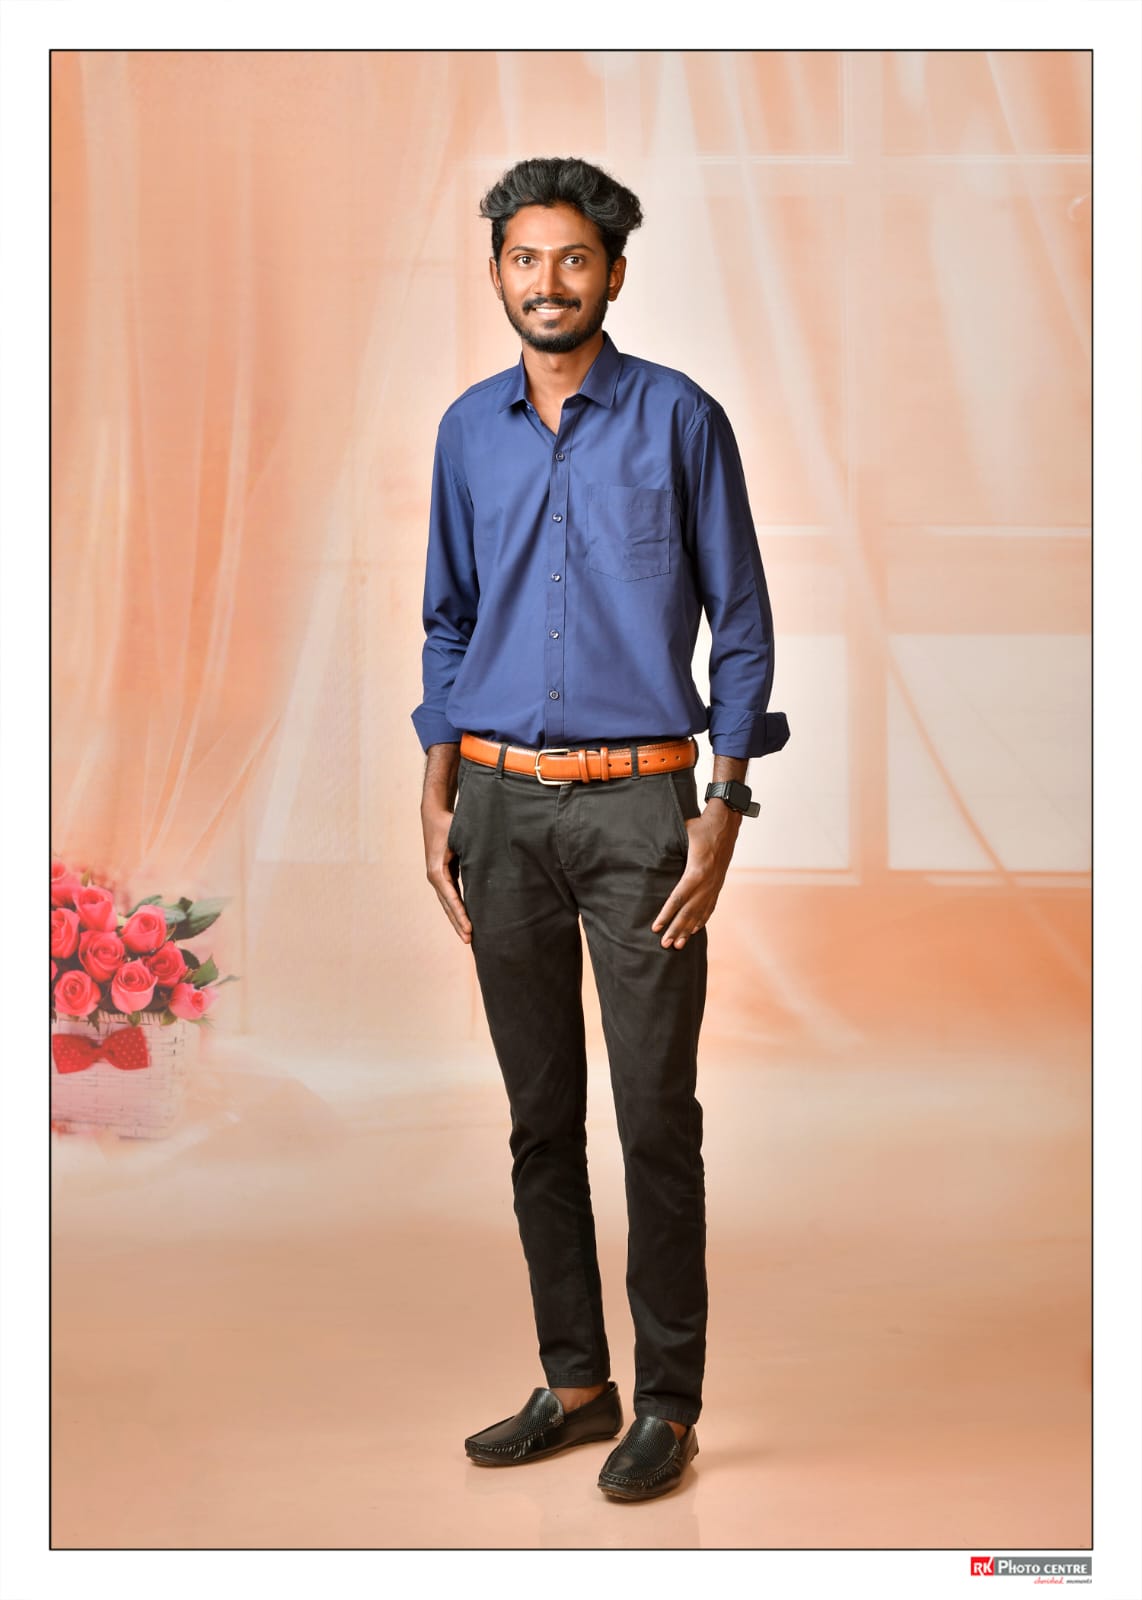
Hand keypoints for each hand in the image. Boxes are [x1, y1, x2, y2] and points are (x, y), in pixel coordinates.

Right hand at [422, 802, 471, 943]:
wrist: (434, 814)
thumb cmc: (449, 824)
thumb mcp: (461, 837)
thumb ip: (472, 852)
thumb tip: (488, 866)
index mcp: (438, 871)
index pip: (451, 898)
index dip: (461, 914)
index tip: (470, 929)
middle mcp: (435, 877)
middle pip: (448, 906)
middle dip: (458, 923)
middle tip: (469, 941)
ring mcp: (437, 878)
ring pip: (448, 904)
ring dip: (457, 920)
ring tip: (467, 936)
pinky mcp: (443, 875)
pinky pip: (451, 896)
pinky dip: (457, 909)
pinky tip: (466, 919)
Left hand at [651, 803, 740, 949]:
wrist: (726, 824)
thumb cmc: (700, 826)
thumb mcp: (682, 833)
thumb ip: (668, 845)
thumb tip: (647, 849)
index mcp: (696, 871)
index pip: (678, 898)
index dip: (666, 914)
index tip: (656, 927)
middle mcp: (707, 883)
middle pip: (689, 912)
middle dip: (676, 930)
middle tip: (664, 945)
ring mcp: (714, 886)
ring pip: (700, 913)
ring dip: (688, 930)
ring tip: (677, 945)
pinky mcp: (718, 885)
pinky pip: (709, 907)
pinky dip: (701, 921)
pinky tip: (694, 930)